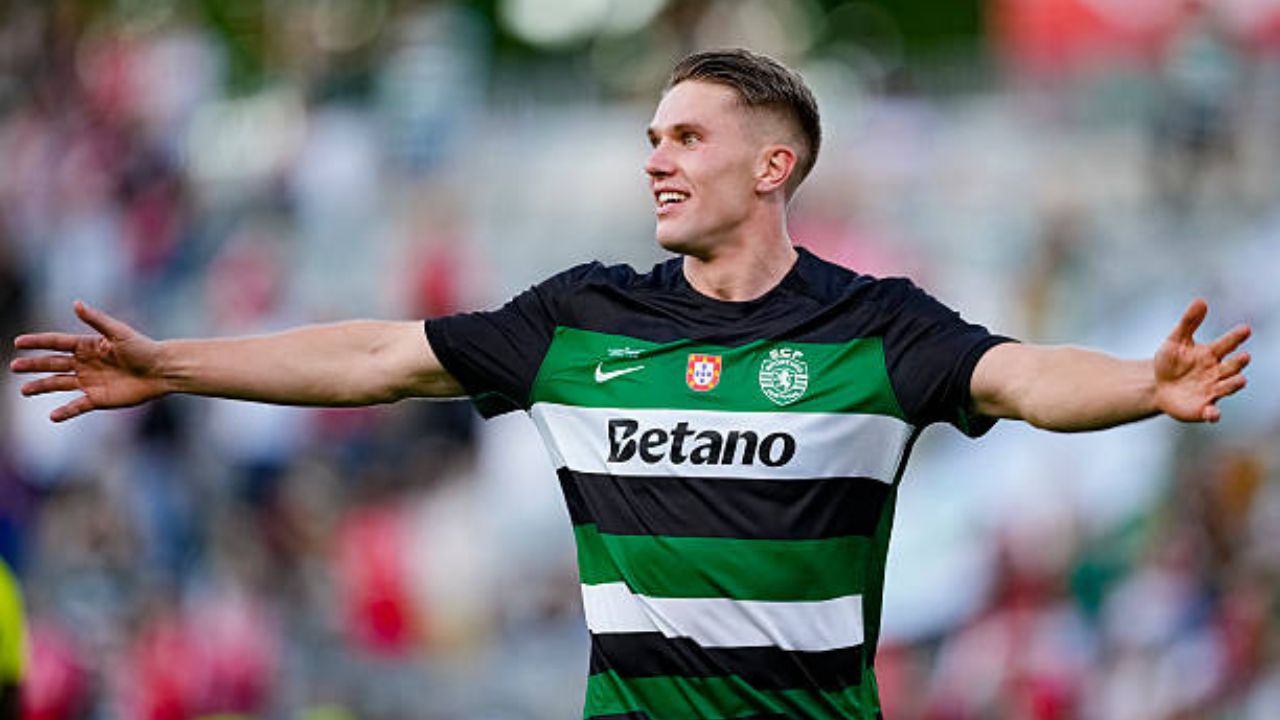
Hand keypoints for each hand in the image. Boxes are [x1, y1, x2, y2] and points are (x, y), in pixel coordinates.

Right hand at [10, 301, 169, 421]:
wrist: (162, 371)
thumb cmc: (143, 348)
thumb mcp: (119, 332)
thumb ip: (96, 320)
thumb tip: (75, 303)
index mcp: (87, 346)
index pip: (56, 343)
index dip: (37, 342)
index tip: (18, 342)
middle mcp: (85, 364)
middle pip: (53, 364)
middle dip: (33, 365)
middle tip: (13, 366)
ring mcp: (90, 382)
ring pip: (59, 384)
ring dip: (41, 387)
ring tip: (24, 390)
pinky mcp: (98, 399)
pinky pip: (77, 405)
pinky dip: (65, 411)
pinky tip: (52, 415)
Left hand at [1154, 298, 1250, 422]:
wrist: (1157, 386)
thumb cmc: (1171, 362)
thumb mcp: (1175, 341)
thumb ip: (1188, 322)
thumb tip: (1201, 300)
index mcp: (1212, 354)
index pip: (1227, 343)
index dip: (1236, 337)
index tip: (1245, 329)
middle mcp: (1217, 372)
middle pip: (1232, 366)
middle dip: (1239, 362)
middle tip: (1245, 356)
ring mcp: (1212, 391)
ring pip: (1227, 388)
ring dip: (1234, 385)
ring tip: (1240, 380)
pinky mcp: (1203, 409)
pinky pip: (1211, 412)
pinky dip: (1213, 414)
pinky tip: (1213, 413)